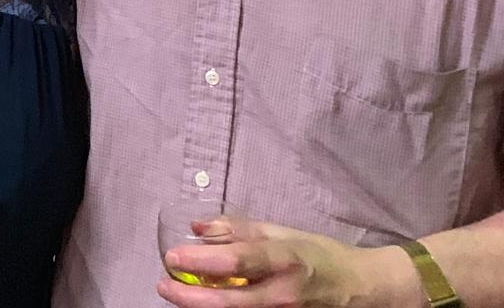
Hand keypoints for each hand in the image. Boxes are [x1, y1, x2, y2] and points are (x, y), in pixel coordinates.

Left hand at [158, 218, 415, 307]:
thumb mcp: (283, 233)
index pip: (239, 261)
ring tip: (178, 292)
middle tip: (164, 284)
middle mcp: (285, 294)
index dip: (202, 260)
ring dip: (201, 307)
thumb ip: (239, 230)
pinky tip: (206, 302)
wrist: (362, 290)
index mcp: (286, 260)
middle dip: (190, 297)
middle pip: (230, 302)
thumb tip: (197, 226)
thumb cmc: (320, 256)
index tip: (172, 256)